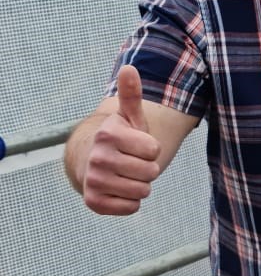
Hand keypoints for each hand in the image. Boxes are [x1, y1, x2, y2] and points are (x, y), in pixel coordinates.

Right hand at [83, 66, 161, 215]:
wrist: (90, 164)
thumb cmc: (119, 140)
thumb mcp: (128, 117)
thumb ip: (131, 95)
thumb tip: (129, 68)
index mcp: (108, 133)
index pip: (154, 150)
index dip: (150, 150)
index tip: (137, 146)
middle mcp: (98, 157)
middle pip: (151, 172)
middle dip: (147, 169)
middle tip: (132, 163)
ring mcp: (94, 180)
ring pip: (143, 191)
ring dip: (140, 186)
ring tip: (126, 175)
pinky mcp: (94, 202)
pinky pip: (132, 207)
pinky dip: (130, 202)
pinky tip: (119, 190)